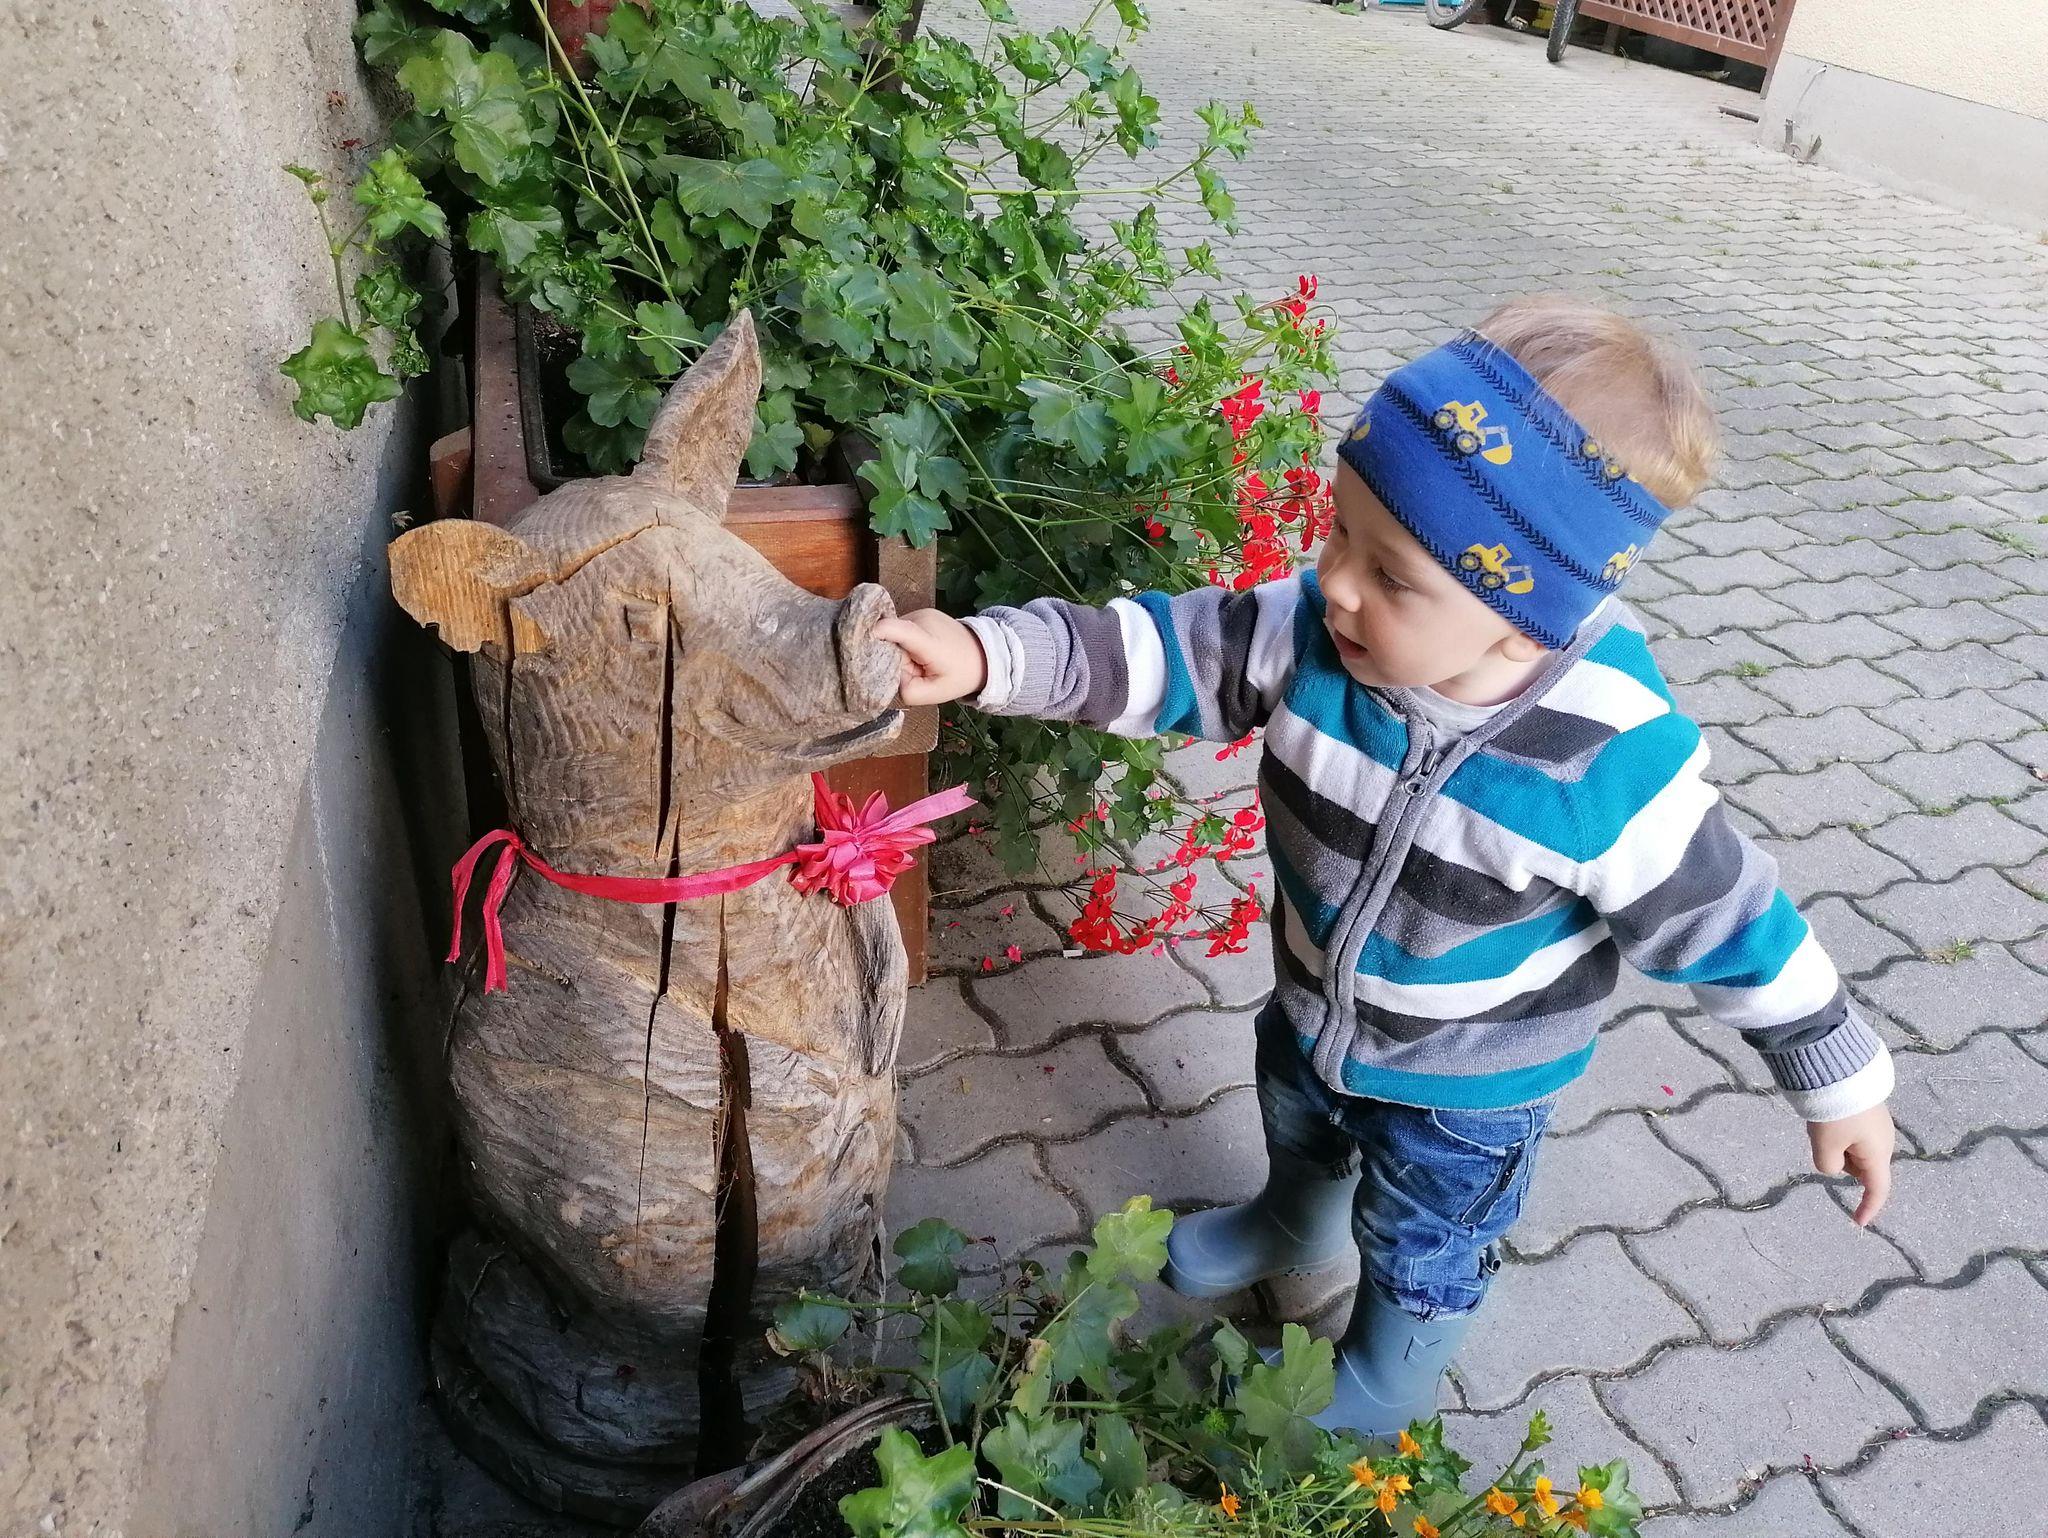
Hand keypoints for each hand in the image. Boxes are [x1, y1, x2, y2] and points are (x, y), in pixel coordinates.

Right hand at [874, 609, 987, 706]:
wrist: (984, 654)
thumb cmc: (960, 675)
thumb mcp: (935, 694)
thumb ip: (908, 691)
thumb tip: (887, 679)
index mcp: (928, 641)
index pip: (893, 628)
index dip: (872, 634)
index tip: (858, 647)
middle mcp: (922, 619)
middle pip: (889, 637)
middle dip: (891, 657)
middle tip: (911, 670)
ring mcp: (922, 612)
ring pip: (895, 634)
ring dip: (900, 651)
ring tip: (919, 662)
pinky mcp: (922, 612)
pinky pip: (902, 629)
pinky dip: (906, 643)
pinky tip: (920, 652)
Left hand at [1807, 1103, 1894, 1225]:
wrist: (1839, 1070)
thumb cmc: (1836, 1114)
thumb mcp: (1825, 1146)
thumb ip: (1828, 1165)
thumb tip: (1833, 1163)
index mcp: (1878, 1154)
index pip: (1877, 1189)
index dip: (1868, 1207)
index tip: (1858, 1222)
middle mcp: (1883, 1141)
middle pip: (1858, 1166)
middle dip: (1839, 1161)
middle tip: (1823, 1138)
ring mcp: (1876, 1125)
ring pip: (1851, 1148)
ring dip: (1835, 1144)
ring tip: (1823, 1122)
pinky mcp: (1866, 1111)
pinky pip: (1850, 1132)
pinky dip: (1836, 1131)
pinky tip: (1826, 1114)